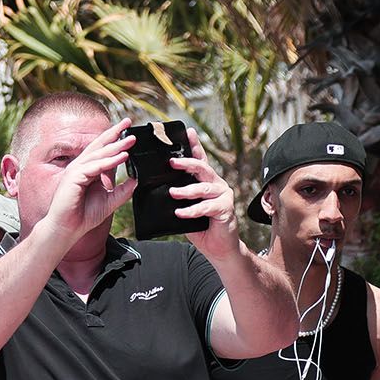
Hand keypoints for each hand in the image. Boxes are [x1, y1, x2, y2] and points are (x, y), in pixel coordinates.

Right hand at [43, 118, 137, 245]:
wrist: (67, 229)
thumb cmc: (83, 216)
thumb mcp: (109, 201)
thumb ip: (122, 190)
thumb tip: (136, 179)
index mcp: (87, 170)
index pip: (102, 150)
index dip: (114, 138)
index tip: (128, 130)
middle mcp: (80, 167)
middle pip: (98, 145)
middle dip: (114, 133)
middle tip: (128, 123)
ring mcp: (76, 171)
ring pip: (98, 154)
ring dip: (115, 146)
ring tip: (131, 140)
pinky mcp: (73, 178)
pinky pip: (94, 167)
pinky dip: (109, 162)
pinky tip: (122, 157)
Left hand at [169, 128, 243, 259]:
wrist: (218, 248)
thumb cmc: (200, 227)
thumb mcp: (184, 210)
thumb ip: (176, 199)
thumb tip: (154, 190)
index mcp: (206, 182)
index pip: (200, 160)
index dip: (194, 146)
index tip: (188, 131)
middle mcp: (216, 184)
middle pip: (202, 168)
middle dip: (187, 163)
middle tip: (171, 162)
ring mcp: (223, 195)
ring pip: (204, 188)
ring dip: (187, 190)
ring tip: (172, 192)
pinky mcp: (226, 209)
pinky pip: (207, 207)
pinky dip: (192, 210)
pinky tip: (180, 212)